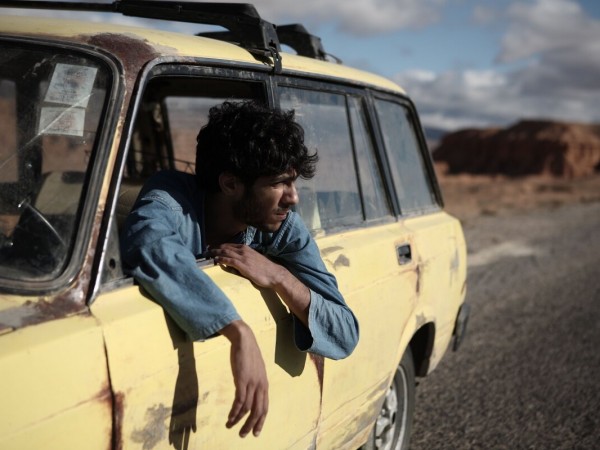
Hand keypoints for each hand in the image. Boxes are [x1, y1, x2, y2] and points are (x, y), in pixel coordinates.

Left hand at [212, 244, 310, 326]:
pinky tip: (216, 260)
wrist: (274, 274)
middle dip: (215, 249)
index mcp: (246, 248)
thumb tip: (235, 262)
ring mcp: (243, 257)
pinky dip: (221, 259)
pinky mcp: (243, 265)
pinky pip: (229, 260)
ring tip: (207, 255)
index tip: (213, 248)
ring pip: (225, 252)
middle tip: (206, 250)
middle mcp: (243, 250)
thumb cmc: (265, 269)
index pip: (229, 245)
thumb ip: (244, 259)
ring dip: (215, 253)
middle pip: (225, 247)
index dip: (220, 246)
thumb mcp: (254, 260)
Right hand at [220, 321, 268, 436]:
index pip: (265, 407)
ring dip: (238, 420)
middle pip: (258, 411)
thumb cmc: (248, 354)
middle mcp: (260, 385)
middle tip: (243, 435)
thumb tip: (249, 392)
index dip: (260, 421)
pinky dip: (235, 411)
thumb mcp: (255, 370)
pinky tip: (230, 417)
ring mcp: (252, 383)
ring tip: (230, 426)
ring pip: (247, 408)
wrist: (244, 339)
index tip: (256, 432)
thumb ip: (254, 382)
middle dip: (250, 426)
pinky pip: (240, 400)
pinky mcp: (242, 380)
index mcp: (264, 384)